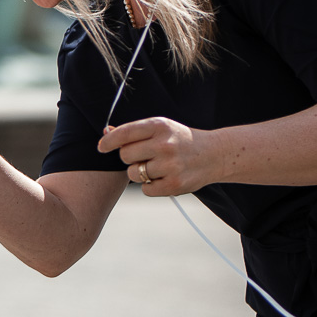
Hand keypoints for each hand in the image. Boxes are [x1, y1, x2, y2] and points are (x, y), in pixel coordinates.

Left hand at [99, 116, 226, 195]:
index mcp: (159, 126)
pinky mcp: (175, 185)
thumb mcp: (161, 128)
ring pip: (133, 174)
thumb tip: (106, 133)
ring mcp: (170, 166)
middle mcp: (164, 145)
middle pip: (125, 155)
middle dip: (129, 157)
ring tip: (156, 167)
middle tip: (143, 156)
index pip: (124, 134)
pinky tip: (163, 178)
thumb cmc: (180, 140)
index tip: (101, 147)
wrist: (214, 154)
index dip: (109, 142)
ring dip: (139, 173)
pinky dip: (150, 186)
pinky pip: (145, 190)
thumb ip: (134, 131)